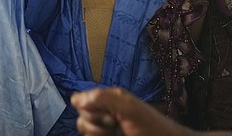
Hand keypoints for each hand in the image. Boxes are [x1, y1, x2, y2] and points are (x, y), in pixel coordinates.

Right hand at [72, 88, 195, 135]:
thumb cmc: (154, 127)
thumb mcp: (129, 107)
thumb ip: (103, 98)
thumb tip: (78, 100)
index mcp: (107, 100)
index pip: (79, 100)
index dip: (86, 107)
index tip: (104, 112)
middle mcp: (104, 115)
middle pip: (80, 119)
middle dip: (95, 124)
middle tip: (115, 125)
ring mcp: (105, 131)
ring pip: (86, 132)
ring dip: (99, 135)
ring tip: (118, 134)